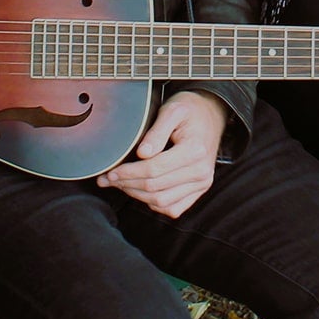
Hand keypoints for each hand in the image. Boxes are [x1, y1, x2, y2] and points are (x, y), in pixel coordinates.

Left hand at [96, 90, 228, 217]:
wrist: (210, 114)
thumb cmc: (189, 110)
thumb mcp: (173, 109)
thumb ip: (157, 130)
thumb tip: (142, 153)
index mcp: (195, 150)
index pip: (154, 169)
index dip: (128, 172)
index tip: (111, 171)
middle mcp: (201, 171)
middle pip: (156, 188)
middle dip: (127, 184)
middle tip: (108, 178)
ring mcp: (202, 183)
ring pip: (162, 202)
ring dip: (137, 196)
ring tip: (120, 184)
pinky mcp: (199, 190)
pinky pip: (173, 208)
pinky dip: (154, 204)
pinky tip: (140, 192)